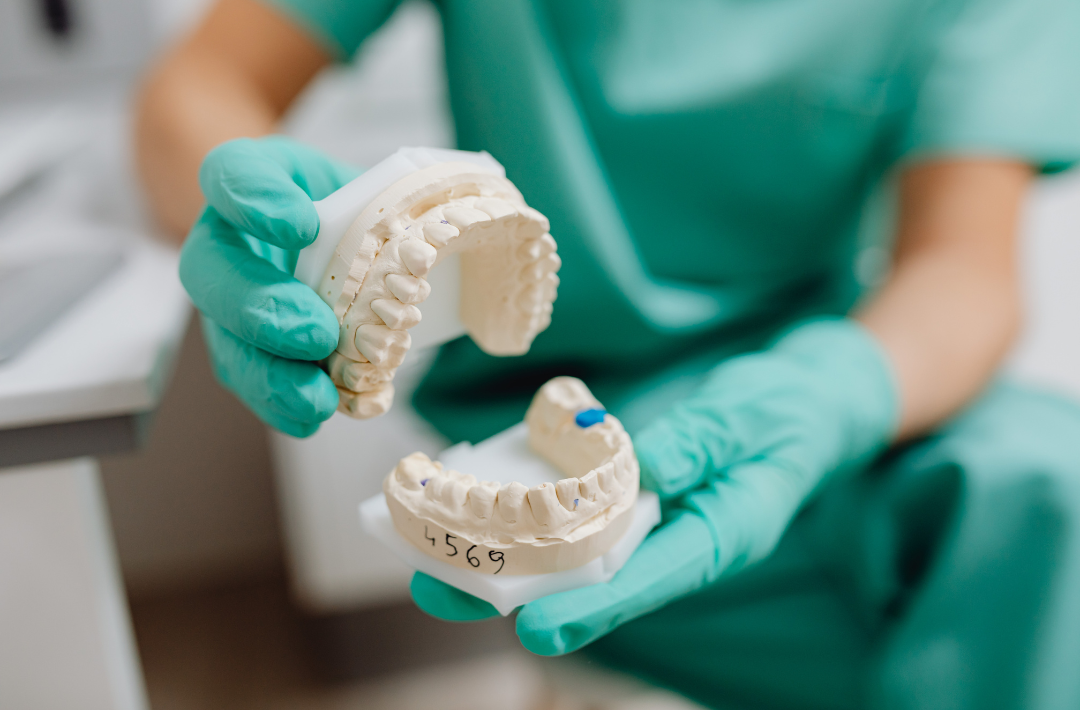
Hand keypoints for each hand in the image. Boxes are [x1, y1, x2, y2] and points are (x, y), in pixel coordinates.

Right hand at [179, 136, 360, 435]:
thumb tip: (429, 241)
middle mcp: (224, 241)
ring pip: (225, 339)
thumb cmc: (344, 204)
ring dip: (269, 376)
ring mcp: (228, 301)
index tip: (301, 226)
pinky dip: (281, 405)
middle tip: (314, 334)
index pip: (232, 175)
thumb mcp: (362, 180)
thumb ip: (381, 200)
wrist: (327, 236)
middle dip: (262, 310)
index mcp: (248, 182)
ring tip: (316, 398)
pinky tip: (311, 415)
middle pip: (212, 272)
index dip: (257, 201)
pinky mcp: (245, 349)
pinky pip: (250, 381)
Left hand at [410, 318, 897, 653]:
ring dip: (513, 561)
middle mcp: (680, 541)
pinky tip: (482, 512)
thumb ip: (699, 440)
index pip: (651, 579)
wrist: (809, 405)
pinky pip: (581, 521)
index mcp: (722, 534)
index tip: (535, 629)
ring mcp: (657, 524)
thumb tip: (641, 467)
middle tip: (446, 591)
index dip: (592, 606)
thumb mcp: (752, 416)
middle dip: (522, 591)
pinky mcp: (638, 502)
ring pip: (578, 558)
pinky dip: (533, 520)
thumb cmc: (789, 412)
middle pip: (595, 581)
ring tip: (439, 564)